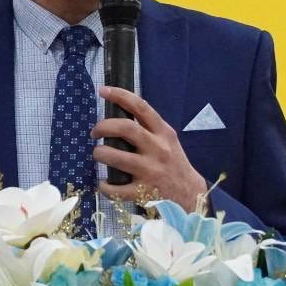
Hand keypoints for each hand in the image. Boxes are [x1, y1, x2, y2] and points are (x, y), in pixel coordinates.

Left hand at [91, 86, 206, 205]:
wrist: (190, 194)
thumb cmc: (174, 164)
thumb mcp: (168, 140)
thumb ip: (149, 128)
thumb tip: (120, 114)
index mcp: (163, 133)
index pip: (141, 107)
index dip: (120, 96)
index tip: (103, 90)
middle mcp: (157, 149)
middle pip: (126, 128)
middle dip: (103, 126)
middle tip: (95, 133)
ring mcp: (150, 171)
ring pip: (115, 156)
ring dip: (100, 153)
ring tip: (98, 155)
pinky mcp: (143, 192)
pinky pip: (116, 188)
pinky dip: (104, 186)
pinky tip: (103, 183)